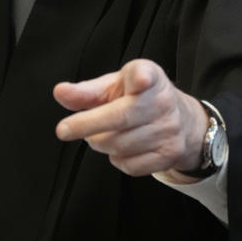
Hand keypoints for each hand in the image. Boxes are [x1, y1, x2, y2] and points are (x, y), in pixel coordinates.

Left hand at [52, 59, 207, 178]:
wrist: (182, 121)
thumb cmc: (138, 98)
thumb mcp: (113, 87)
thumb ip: (85, 91)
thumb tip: (59, 92)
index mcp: (148, 76)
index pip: (146, 75)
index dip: (142, 77)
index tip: (140, 79)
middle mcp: (163, 101)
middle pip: (120, 118)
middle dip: (86, 126)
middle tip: (66, 129)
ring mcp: (170, 130)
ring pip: (121, 145)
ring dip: (99, 143)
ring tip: (100, 134)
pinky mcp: (171, 154)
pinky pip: (131, 166)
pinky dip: (116, 160)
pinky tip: (119, 148)